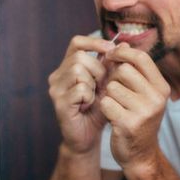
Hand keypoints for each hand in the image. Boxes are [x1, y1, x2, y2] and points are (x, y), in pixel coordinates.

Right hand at [48, 35, 114, 153]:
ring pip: (78, 70)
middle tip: (103, 85)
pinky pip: (79, 89)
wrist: (89, 136)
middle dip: (98, 69)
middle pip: (80, 57)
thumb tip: (124, 44)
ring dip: (93, 83)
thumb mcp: (108, 84)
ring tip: (94, 96)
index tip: (111, 49)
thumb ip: (113, 66)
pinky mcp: (58, 102)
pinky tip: (88, 105)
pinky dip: (89, 96)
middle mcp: (58, 75)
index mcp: (68, 67)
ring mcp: (56, 89)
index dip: (94, 42)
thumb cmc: (98, 109)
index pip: (76, 43)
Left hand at [99, 44, 170, 171]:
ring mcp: (144, 112)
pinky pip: (106, 103)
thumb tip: (121, 43)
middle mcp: (157, 98)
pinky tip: (111, 116)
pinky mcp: (128, 124)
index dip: (122, 53)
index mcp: (162, 87)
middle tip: (114, 90)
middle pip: (124, 70)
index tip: (111, 56)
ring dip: (108, 94)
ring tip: (115, 106)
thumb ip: (133, 69)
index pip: (141, 58)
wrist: (140, 154)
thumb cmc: (138, 118)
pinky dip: (104, 108)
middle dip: (113, 78)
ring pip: (112, 87)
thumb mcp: (143, 93)